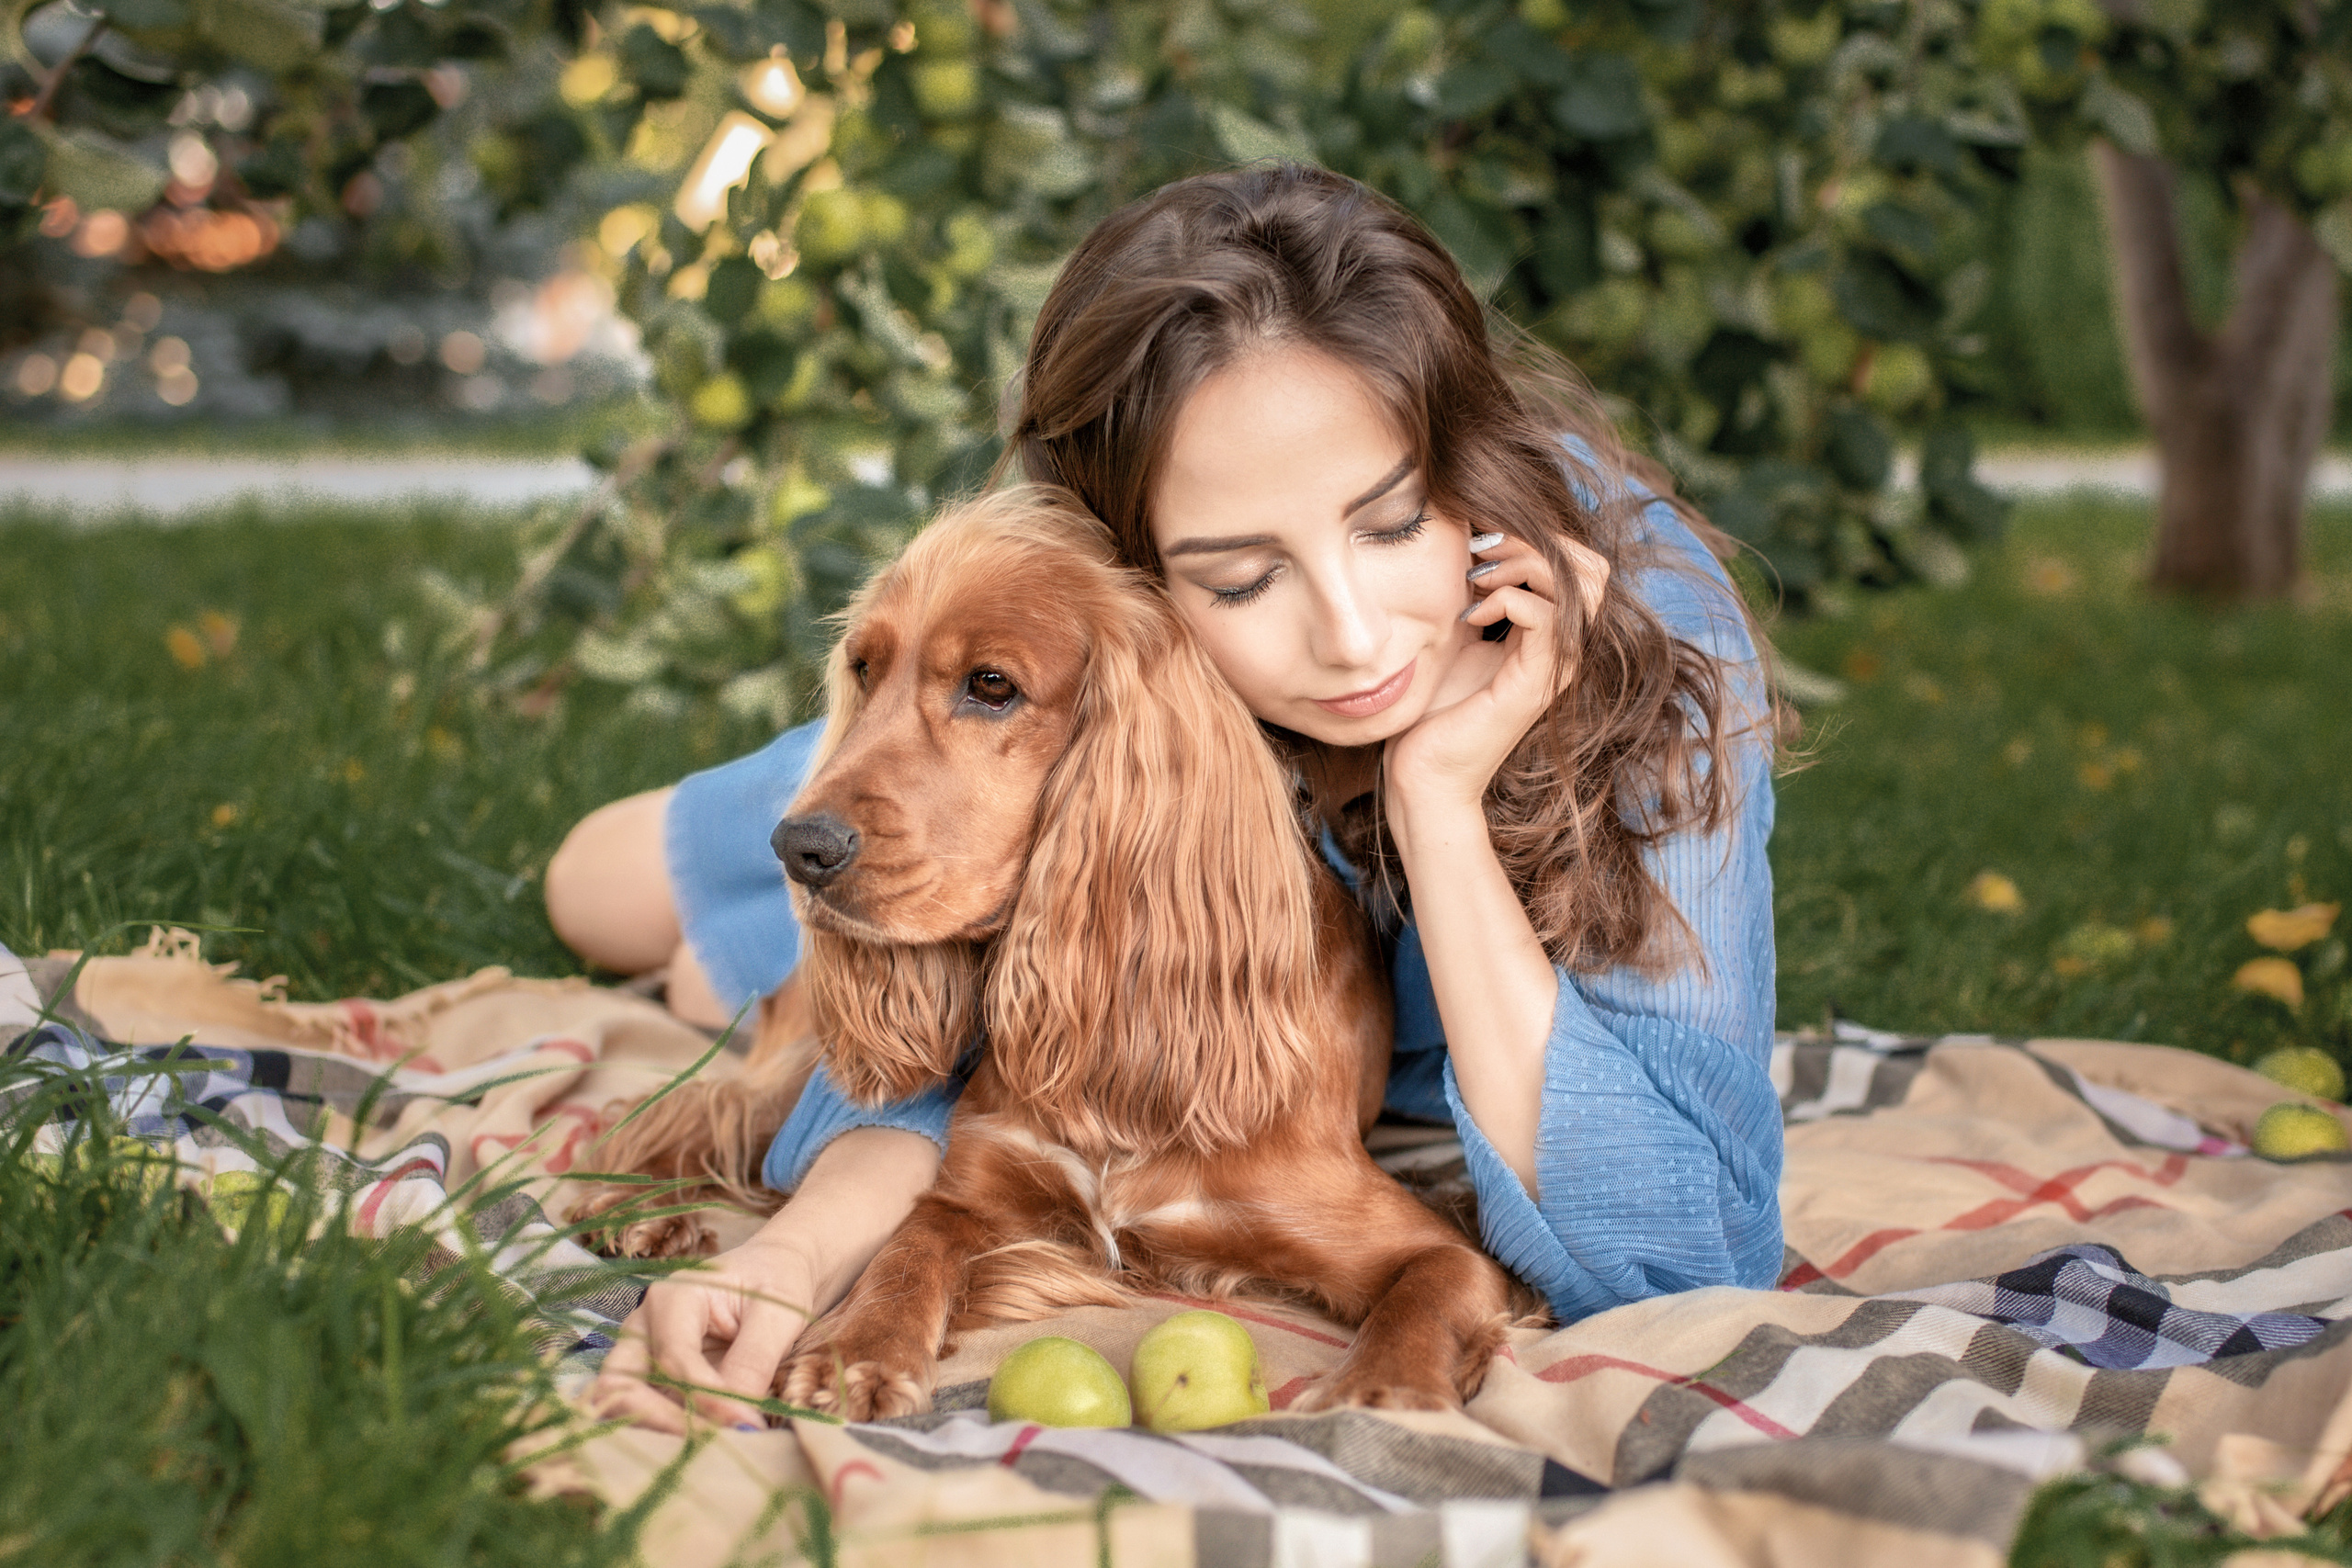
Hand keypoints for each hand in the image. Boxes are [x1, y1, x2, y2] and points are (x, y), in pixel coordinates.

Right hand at [589, 1233, 821, 1433]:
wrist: (774, 1270)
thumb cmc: (776, 1282)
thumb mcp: (776, 1316)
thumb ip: (753, 1363)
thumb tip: (738, 1424)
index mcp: (672, 1298)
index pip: (674, 1360)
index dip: (707, 1400)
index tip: (745, 1427)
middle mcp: (642, 1325)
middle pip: (620, 1385)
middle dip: (660, 1423)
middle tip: (712, 1448)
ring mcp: (639, 1352)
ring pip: (618, 1403)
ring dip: (655, 1432)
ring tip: (705, 1451)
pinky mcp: (648, 1377)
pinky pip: (640, 1411)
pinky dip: (662, 1432)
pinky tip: (700, 1446)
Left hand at [1386, 531, 1609, 817]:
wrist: (1422, 773)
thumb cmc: (1433, 710)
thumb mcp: (1457, 637)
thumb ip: (1476, 596)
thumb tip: (1469, 542)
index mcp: (1550, 638)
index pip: (1581, 567)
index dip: (1539, 539)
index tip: (1482, 542)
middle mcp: (1562, 652)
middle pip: (1594, 570)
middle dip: (1537, 543)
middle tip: (1481, 554)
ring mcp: (1554, 670)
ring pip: (1579, 587)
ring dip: (1525, 567)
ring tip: (1477, 582)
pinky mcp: (1534, 686)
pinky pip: (1547, 619)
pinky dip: (1508, 600)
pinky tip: (1471, 617)